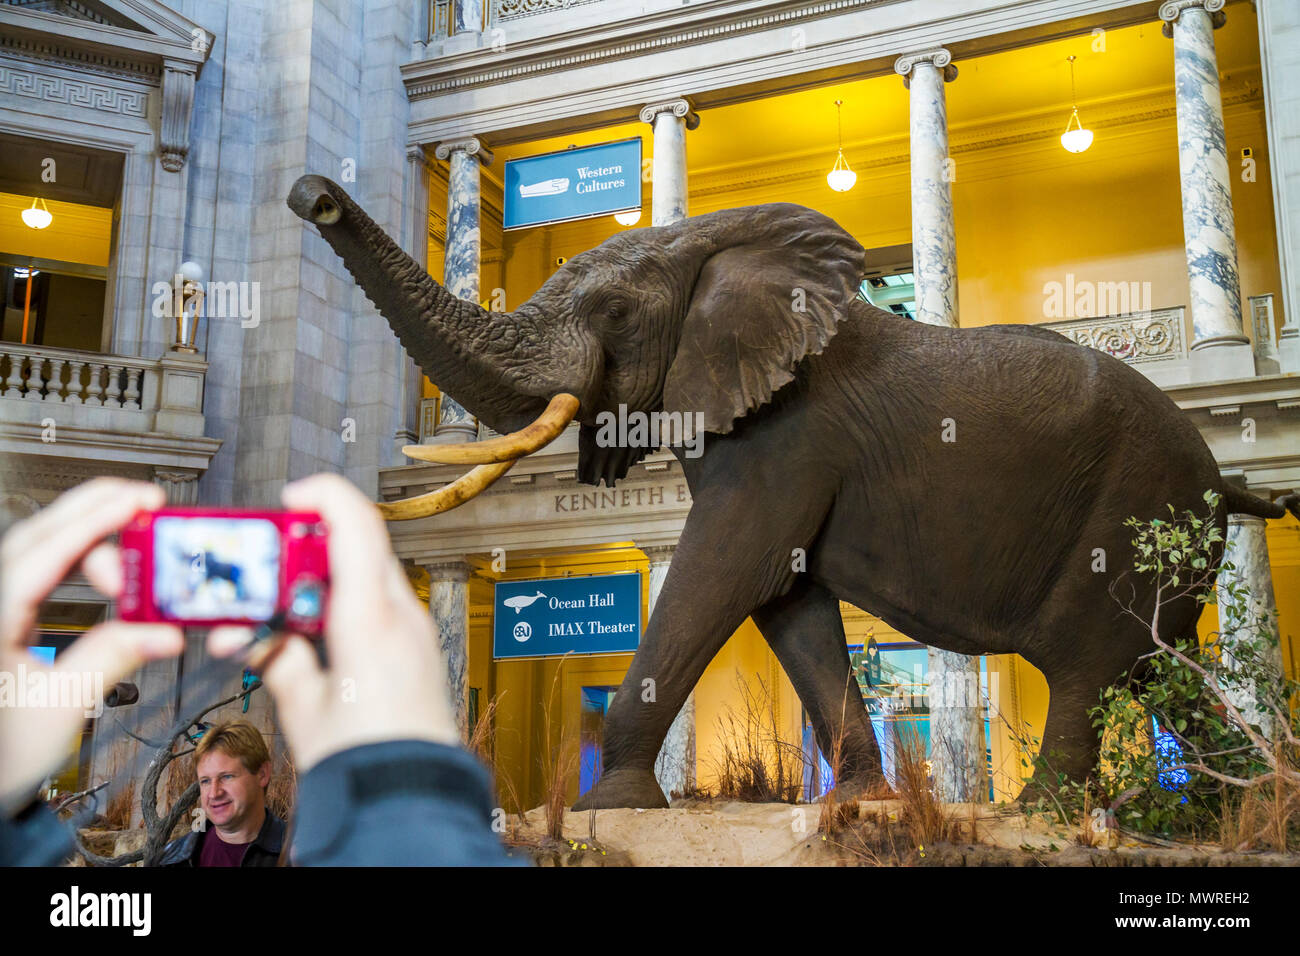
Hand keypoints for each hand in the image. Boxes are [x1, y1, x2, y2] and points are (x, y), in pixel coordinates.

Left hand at [0, 479, 183, 815]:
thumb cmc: (3, 755)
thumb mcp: (62, 706)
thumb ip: (112, 659)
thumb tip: (164, 631)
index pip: (43, 554)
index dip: (93, 522)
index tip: (136, 502)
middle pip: (34, 534)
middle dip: (90, 507)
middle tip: (143, 500)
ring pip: (33, 547)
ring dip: (83, 527)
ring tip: (129, 523)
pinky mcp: (3, 619)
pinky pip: (36, 569)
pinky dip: (72, 552)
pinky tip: (100, 559)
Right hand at [213, 474, 458, 772]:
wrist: (410, 796)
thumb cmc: (364, 758)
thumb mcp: (301, 705)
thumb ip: (277, 657)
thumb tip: (256, 635)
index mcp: (368, 619)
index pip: (355, 524)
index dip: (322, 496)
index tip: (290, 498)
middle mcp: (400, 615)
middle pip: (356, 548)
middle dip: (307, 550)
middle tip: (266, 571)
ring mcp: (415, 630)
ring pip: (366, 578)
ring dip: (322, 584)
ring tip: (280, 623)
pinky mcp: (419, 648)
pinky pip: (380, 607)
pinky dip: (344, 608)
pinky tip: (315, 640)